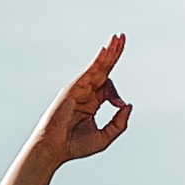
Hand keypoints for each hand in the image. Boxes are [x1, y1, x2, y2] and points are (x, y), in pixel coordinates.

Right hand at [37, 35, 131, 165]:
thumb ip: (119, 123)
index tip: (120, 105)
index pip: (109, 88)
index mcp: (92, 102)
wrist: (55, 148)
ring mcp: (79, 89)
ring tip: (119, 37)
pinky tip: (105, 50)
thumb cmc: (76, 145)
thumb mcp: (105, 137)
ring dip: (109, 52)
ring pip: (98, 67)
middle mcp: (86, 92)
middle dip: (114, 54)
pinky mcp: (73, 88)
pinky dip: (97, 60)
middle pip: (104, 69)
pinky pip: (88, 71)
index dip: (117, 95)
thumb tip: (129, 105)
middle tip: (122, 37)